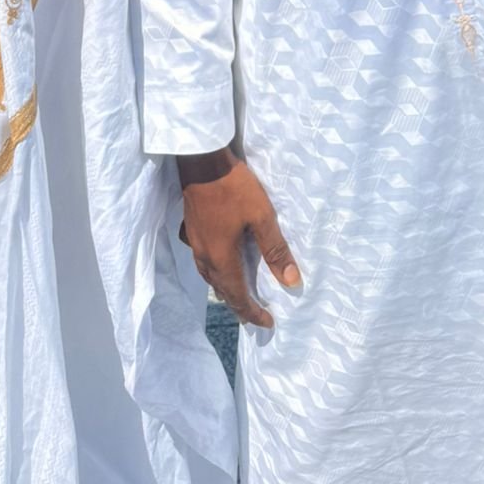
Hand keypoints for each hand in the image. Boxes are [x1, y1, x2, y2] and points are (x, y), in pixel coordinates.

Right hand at [177, 145, 300, 328]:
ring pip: (210, 276)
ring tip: (237, 294)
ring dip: (225, 289)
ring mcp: (195, 242)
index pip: (238, 297)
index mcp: (222, 259)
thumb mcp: (261, 216)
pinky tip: (218, 260)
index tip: (268, 324)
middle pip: (221, 290)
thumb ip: (276, 249)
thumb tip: (291, 282)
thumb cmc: (233, 188)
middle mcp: (205, 257)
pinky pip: (203, 261)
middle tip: (253, 315)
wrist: (201, 160)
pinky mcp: (191, 228)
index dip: (253, 313)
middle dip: (238, 305)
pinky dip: (214, 271)